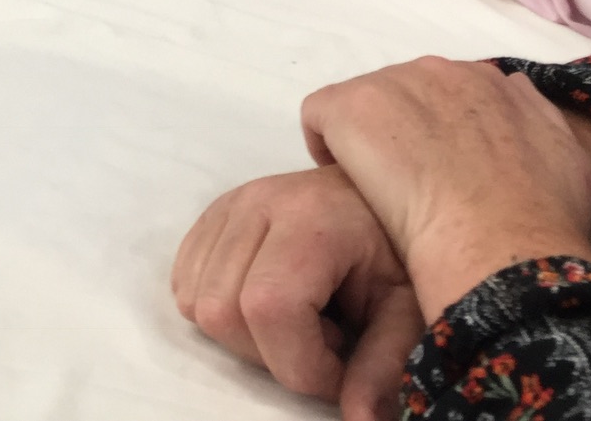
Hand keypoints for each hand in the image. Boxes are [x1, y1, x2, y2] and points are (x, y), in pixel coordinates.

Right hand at [173, 165, 425, 419]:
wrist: (380, 193)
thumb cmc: (396, 250)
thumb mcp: (407, 308)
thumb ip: (385, 364)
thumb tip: (360, 420)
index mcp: (310, 218)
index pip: (269, 309)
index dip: (302, 365)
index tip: (341, 371)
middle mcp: (256, 203)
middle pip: (221, 312)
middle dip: (271, 354)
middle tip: (322, 342)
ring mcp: (227, 206)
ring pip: (195, 304)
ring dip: (244, 336)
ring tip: (299, 320)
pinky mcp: (211, 217)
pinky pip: (183, 284)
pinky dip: (219, 313)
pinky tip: (268, 304)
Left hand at [300, 59, 590, 320]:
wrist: (501, 240)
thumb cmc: (540, 214)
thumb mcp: (563, 154)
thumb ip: (534, 113)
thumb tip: (512, 90)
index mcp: (486, 79)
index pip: (444, 92)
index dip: (436, 132)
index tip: (442, 171)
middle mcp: (437, 70)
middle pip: (401, 95)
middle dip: (401, 133)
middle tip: (410, 184)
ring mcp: (390, 84)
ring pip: (364, 108)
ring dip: (368, 141)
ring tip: (381, 190)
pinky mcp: (348, 106)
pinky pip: (320, 117)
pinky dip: (327, 146)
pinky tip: (348, 183)